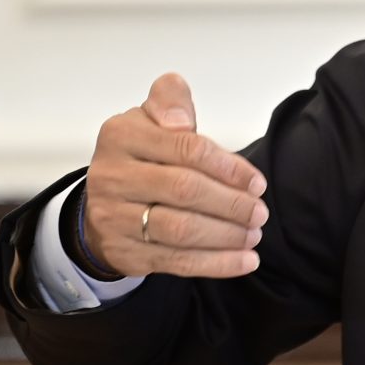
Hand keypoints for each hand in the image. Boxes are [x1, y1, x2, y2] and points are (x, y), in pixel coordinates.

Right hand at [79, 73, 267, 279]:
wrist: (105, 203)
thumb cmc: (142, 157)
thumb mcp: (151, 118)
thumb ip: (171, 101)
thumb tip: (181, 119)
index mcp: (121, 135)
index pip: (186, 148)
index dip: (228, 167)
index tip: (256, 182)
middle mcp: (112, 176)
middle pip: (185, 190)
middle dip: (231, 203)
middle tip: (259, 213)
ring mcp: (113, 218)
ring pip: (180, 230)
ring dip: (227, 236)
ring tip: (254, 234)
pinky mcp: (124, 252)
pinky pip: (176, 261)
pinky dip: (216, 263)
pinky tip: (245, 260)